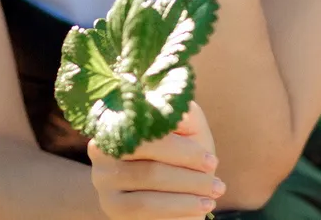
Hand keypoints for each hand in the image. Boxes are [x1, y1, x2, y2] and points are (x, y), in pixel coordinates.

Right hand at [89, 100, 223, 218]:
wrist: (168, 186)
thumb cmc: (182, 152)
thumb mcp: (188, 129)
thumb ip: (185, 115)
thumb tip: (179, 111)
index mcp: (121, 119)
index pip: (151, 134)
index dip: (183, 150)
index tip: (212, 161)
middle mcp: (102, 148)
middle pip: (149, 163)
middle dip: (190, 175)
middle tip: (218, 185)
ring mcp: (103, 179)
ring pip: (148, 189)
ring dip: (187, 194)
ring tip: (213, 196)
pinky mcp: (111, 206)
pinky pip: (145, 210)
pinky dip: (177, 210)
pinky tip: (199, 211)